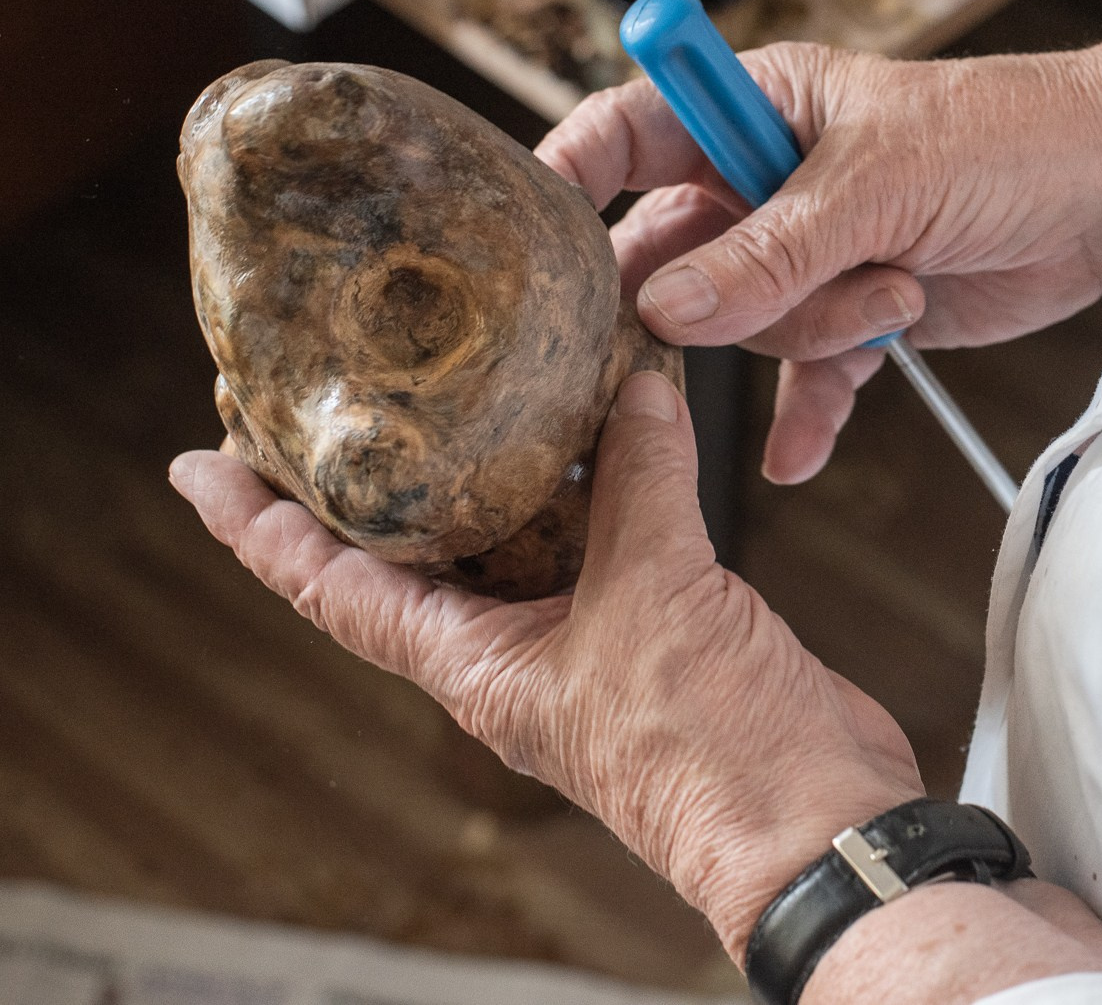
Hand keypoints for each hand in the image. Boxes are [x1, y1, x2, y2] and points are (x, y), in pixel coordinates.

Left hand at [169, 371, 920, 956]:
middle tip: (336, 388)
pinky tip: (620, 416)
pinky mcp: (658, 625)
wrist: (812, 818)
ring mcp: (587, 638)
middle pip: (415, 553)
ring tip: (477, 375)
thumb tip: (633, 388)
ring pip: (517, 535)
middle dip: (373, 475)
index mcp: (475, 665)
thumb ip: (637, 480)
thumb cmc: (711, 751)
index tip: (198, 465)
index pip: (330, 586)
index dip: (258, 526)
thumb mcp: (654, 594)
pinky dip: (604, 473)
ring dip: (497, 460)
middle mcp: (516, 651)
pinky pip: (608, 533)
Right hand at [537, 0, 1101, 483]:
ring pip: (742, 324)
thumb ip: (770, 251)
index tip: (532, 250)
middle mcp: (768, 177)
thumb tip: (661, 309)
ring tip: (893, 299)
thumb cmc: (1016, 137)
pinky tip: (802, 452)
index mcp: (757, 103)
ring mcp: (811, 252)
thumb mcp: (883, 183)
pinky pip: (801, 376)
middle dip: (714, 295)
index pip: (624, 131)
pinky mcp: (858, 316)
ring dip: (809, 333)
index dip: (570, 182)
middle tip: (753, 308)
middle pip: (671, 254)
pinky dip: (808, 410)